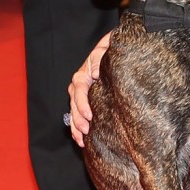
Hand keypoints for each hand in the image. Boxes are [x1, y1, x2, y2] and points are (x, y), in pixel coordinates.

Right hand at [67, 32, 111, 146]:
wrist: (116, 50)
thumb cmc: (111, 50)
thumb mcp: (106, 48)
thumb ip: (100, 57)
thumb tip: (97, 73)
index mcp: (83, 74)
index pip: (79, 90)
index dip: (82, 104)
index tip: (89, 115)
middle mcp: (80, 85)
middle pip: (74, 104)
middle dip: (78, 120)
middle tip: (86, 131)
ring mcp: (82, 95)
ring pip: (74, 112)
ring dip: (76, 127)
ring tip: (81, 140)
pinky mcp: (87, 102)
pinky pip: (78, 116)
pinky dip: (78, 129)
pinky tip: (81, 140)